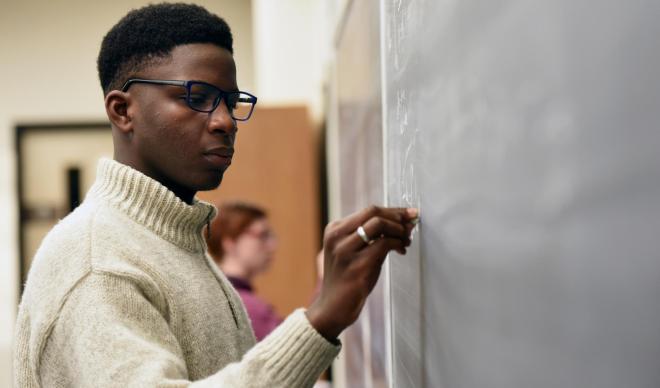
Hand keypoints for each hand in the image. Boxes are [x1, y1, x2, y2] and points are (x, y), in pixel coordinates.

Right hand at [306, 206, 417, 339]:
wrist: (334, 307)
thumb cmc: (349, 278)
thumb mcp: (357, 251)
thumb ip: (376, 236)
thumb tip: (405, 221)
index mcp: (335, 230)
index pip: (368, 210)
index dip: (392, 210)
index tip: (409, 213)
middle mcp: (337, 237)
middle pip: (373, 212)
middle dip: (397, 216)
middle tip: (411, 225)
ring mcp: (345, 251)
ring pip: (378, 224)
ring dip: (398, 229)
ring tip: (406, 239)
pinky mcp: (357, 266)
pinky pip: (384, 244)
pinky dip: (397, 244)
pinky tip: (401, 250)